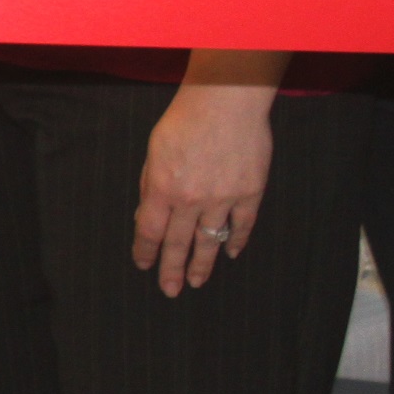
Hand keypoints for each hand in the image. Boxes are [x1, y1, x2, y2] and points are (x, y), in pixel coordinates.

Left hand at [135, 82, 273, 294]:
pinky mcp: (250, 193)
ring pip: (210, 241)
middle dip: (171, 269)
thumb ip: (150, 185)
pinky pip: (242, 225)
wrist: (225, 103)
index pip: (149, 231)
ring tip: (197, 282)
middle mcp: (191, 199)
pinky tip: (229, 254)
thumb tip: (145, 214)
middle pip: (178, 243)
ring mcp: (223, 198)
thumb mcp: (154, 151)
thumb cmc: (184, 121)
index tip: (143, 266)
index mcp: (163, 188)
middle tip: (169, 290)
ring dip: (202, 264)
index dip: (145, 251)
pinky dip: (236, 242)